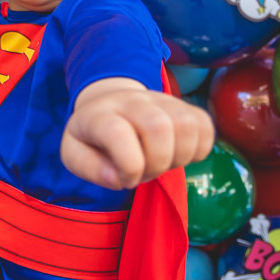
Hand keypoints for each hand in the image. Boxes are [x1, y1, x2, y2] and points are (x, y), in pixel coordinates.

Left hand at [61, 77, 213, 189]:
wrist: (109, 105)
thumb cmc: (92, 138)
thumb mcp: (74, 154)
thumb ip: (90, 168)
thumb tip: (119, 178)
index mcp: (98, 114)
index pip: (118, 133)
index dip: (128, 166)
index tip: (125, 179)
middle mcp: (131, 101)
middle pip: (158, 127)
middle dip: (156, 163)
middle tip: (145, 173)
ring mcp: (161, 100)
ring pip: (186, 125)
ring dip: (179, 157)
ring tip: (161, 164)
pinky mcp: (184, 106)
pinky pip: (205, 126)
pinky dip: (199, 149)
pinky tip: (179, 155)